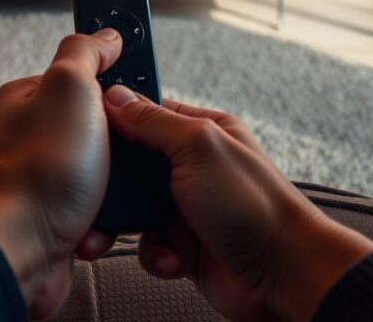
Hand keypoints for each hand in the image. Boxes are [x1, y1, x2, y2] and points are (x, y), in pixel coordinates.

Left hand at [0, 29, 122, 320]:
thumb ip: (86, 54)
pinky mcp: (47, 220)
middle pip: (92, 126)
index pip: (79, 75)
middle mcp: (26, 137)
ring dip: (112, 185)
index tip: (138, 82)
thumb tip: (106, 34)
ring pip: (95, 173)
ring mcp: (36, 180)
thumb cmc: (36, 171)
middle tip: (130, 148)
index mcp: (27, 98)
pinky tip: (98, 220)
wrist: (14, 253)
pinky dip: (100, 219)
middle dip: (118, 141)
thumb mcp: (70, 86)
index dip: (112, 78)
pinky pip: (89, 213)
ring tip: (113, 190)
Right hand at [105, 88, 372, 321]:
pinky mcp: (186, 244)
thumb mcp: (197, 147)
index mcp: (201, 131)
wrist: (283, 276)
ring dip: (134, 224)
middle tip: (101, 191)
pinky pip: (149, 244)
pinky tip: (173, 257)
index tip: (88, 128)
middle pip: (135, 164)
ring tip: (140, 231)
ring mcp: (188, 206)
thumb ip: (153, 121)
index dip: (117, 120)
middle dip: (118, 182)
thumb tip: (117, 97)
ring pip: (136, 207)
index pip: (147, 113)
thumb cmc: (253, 204)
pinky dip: (155, 253)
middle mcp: (193, 165)